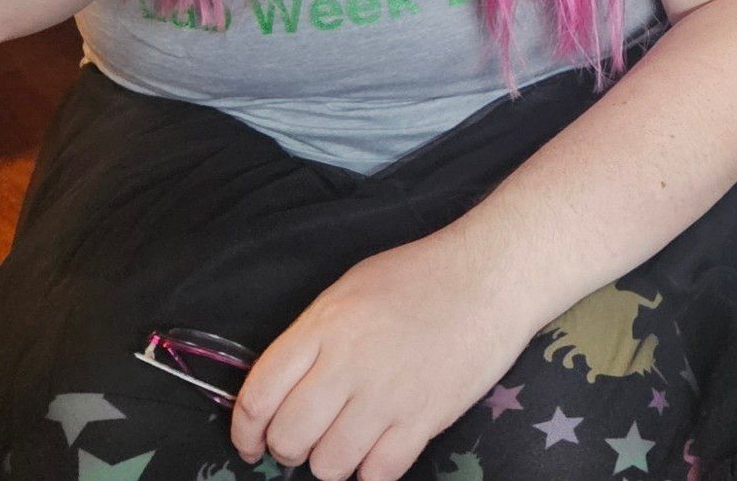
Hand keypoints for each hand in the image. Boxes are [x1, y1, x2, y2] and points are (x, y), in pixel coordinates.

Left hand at [232, 236, 536, 480]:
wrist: (491, 275)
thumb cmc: (421, 275)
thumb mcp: (352, 288)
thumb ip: (314, 336)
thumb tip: (283, 390)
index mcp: (324, 325)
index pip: (259, 395)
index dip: (245, 431)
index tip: (252, 443)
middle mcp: (348, 362)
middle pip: (289, 438)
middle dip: (290, 448)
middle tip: (309, 439)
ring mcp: (387, 394)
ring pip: (329, 465)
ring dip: (333, 462)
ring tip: (350, 441)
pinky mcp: (424, 418)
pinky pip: (377, 474)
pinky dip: (372, 472)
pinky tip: (380, 451)